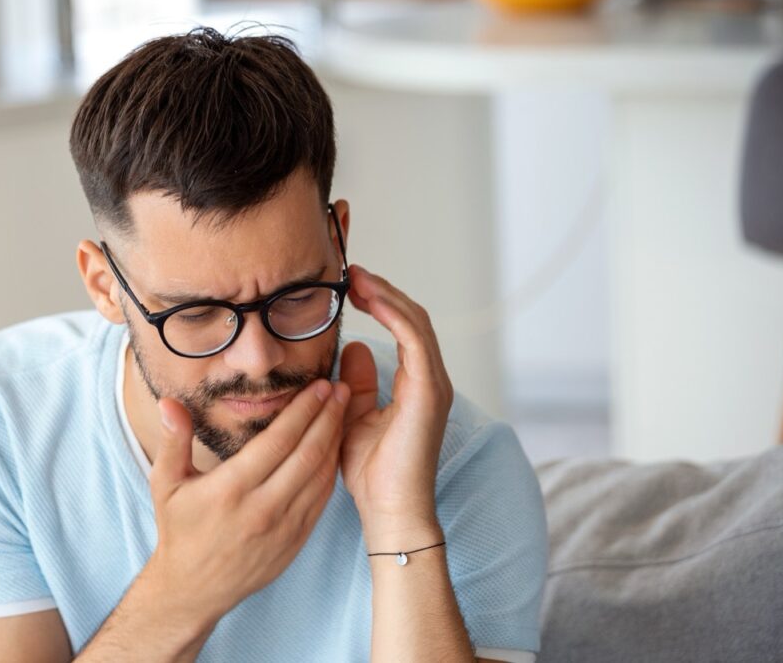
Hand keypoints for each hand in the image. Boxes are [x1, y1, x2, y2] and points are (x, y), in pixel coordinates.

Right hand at [144, 378, 350, 626]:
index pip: (278, 440)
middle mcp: (261, 508)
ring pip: (319, 475)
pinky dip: (331, 469)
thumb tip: (168, 402)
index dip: (302, 410)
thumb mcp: (166, 484)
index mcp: (230, 489)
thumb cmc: (180, 530)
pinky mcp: (296, 540)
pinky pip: (321, 498)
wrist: (194, 589)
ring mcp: (283, 527)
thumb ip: (172, 440)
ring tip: (344, 410)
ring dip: (335, 440)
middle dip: (327, 417)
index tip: (318, 386)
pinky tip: (335, 447)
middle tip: (340, 389)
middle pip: (306, 453)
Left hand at [338, 264, 453, 550]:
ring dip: (386, 296)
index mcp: (416, 384)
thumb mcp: (354, 416)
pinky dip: (393, 315)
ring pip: (416, 323)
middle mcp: (431, 379)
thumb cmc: (373, 474)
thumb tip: (352, 346)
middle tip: (351, 271)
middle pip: (412, 318)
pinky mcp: (429, 393)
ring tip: (357, 277)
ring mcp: (434, 385)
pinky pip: (415, 341)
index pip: (404, 329)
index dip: (379, 302)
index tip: (349, 285)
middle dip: (382, 291)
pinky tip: (369, 300)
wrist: (389, 511)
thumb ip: (357, 382)